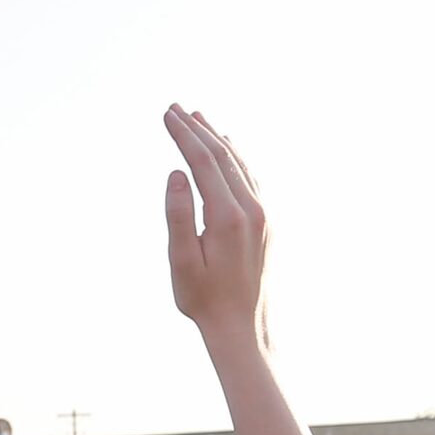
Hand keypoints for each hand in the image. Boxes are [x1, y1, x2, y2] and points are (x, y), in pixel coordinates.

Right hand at [162, 106, 267, 344]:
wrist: (243, 326)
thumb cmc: (204, 300)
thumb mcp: (181, 263)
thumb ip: (178, 216)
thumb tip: (176, 174)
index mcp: (228, 217)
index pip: (203, 162)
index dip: (184, 136)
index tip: (166, 115)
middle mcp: (252, 209)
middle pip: (222, 156)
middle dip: (197, 129)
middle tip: (175, 108)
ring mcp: (264, 214)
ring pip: (239, 164)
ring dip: (217, 138)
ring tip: (197, 118)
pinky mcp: (268, 222)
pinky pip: (251, 177)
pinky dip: (235, 157)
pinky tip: (227, 149)